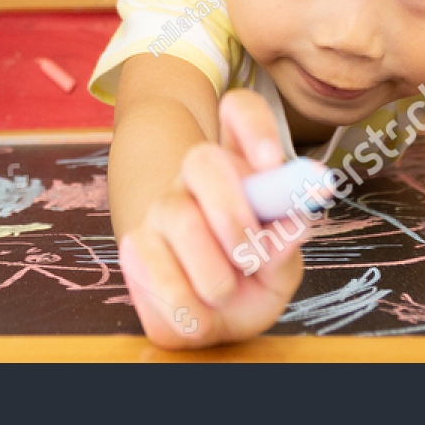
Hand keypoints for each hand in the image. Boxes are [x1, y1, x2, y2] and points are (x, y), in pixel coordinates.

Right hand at [118, 89, 319, 346]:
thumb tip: (289, 225)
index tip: (272, 162)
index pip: (241, 111)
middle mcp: (198, 175)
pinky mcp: (134, 241)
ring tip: (225, 293)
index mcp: (243, 167)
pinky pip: (154, 264)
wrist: (206, 313)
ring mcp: (163, 205)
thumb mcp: (280, 267)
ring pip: (181, 218)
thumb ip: (285, 246)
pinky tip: (198, 313)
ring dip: (214, 272)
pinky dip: (184, 301)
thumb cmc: (251, 278)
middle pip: (202, 159)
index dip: (255, 128)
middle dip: (231, 211)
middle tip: (251, 257)